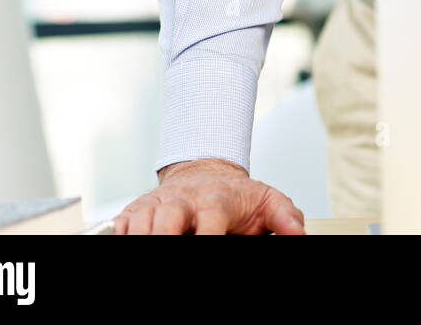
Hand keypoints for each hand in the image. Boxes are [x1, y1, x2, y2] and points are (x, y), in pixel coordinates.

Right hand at [113, 158, 306, 233]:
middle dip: (165, 237)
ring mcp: (159, 204)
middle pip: (167, 218)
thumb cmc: (236, 196)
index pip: (210, 219)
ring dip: (144, 236)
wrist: (205, 172)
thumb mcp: (268, 200)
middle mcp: (184, 200)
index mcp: (216, 200)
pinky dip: (123, 234)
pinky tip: (131, 240)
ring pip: (141, 221)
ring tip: (150, 246)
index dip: (207, 237)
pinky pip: (122, 223)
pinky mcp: (138, 209)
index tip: (209, 246)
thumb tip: (299, 234)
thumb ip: (286, 216)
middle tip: (170, 247)